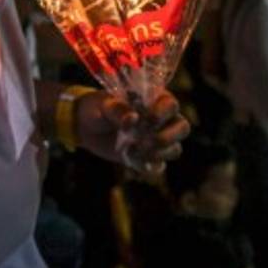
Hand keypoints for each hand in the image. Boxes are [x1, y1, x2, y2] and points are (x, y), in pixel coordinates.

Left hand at [75, 89, 189, 172]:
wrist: (85, 126)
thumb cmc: (97, 107)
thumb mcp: (104, 104)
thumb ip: (118, 109)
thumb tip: (132, 119)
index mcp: (154, 99)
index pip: (171, 105)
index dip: (163, 113)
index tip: (147, 119)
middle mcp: (161, 120)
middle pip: (182, 128)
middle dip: (167, 138)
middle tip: (144, 142)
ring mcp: (156, 140)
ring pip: (174, 150)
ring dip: (156, 154)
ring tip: (130, 151)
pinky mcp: (147, 157)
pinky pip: (159, 167)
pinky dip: (148, 168)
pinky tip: (131, 162)